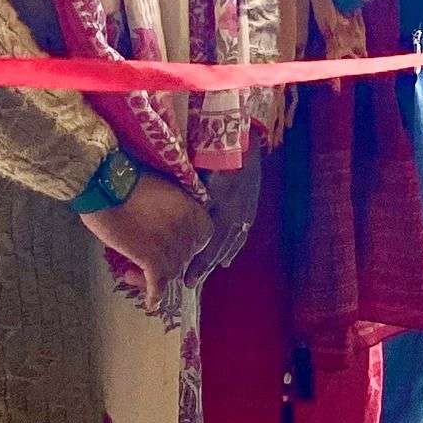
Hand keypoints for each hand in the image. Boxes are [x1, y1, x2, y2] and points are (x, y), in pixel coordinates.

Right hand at [79, 172, 212, 309]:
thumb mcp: (164, 190)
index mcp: (191, 208)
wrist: (106, 183)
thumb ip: (174, 209)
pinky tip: (150, 301)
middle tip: (147, 260)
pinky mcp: (149, 257)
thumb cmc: (130, 180)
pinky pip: (157, 283)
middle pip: (186, 255)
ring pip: (172, 271)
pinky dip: (154, 294)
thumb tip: (170, 224)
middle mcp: (185, 227)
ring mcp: (168, 243)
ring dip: (155, 276)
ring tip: (132, 273)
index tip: (175, 246)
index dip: (192, 244)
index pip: (205, 235)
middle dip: (169, 260)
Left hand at [185, 143, 263, 287]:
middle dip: (207, 266)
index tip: (186, 280)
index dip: (198, 264)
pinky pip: (242, 231)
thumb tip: (171, 222)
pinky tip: (230, 255)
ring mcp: (246, 209)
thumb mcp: (197, 180)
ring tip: (212, 270)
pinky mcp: (251, 202)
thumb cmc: (215, 156)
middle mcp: (236, 215)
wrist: (243, 140)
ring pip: (233, 241)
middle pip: (221, 247)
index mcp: (223, 211)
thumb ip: (188, 202)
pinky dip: (234, 245)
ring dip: (221, 257)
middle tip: (192, 282)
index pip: (209, 246)